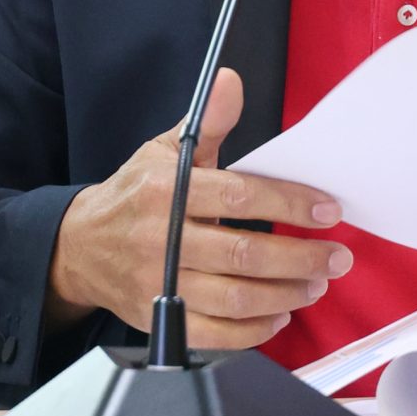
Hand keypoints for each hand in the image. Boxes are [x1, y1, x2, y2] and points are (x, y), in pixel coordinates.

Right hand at [45, 67, 350, 350]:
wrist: (80, 247)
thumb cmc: (133, 195)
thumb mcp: (163, 150)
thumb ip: (206, 121)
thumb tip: (230, 81)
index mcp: (165, 191)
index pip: (239, 195)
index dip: (289, 203)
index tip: (328, 210)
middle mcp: (162, 239)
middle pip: (243, 254)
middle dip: (300, 257)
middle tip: (336, 257)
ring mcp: (159, 284)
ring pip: (234, 298)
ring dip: (285, 294)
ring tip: (315, 284)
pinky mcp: (158, 320)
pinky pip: (215, 334)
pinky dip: (253, 330)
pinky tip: (279, 315)